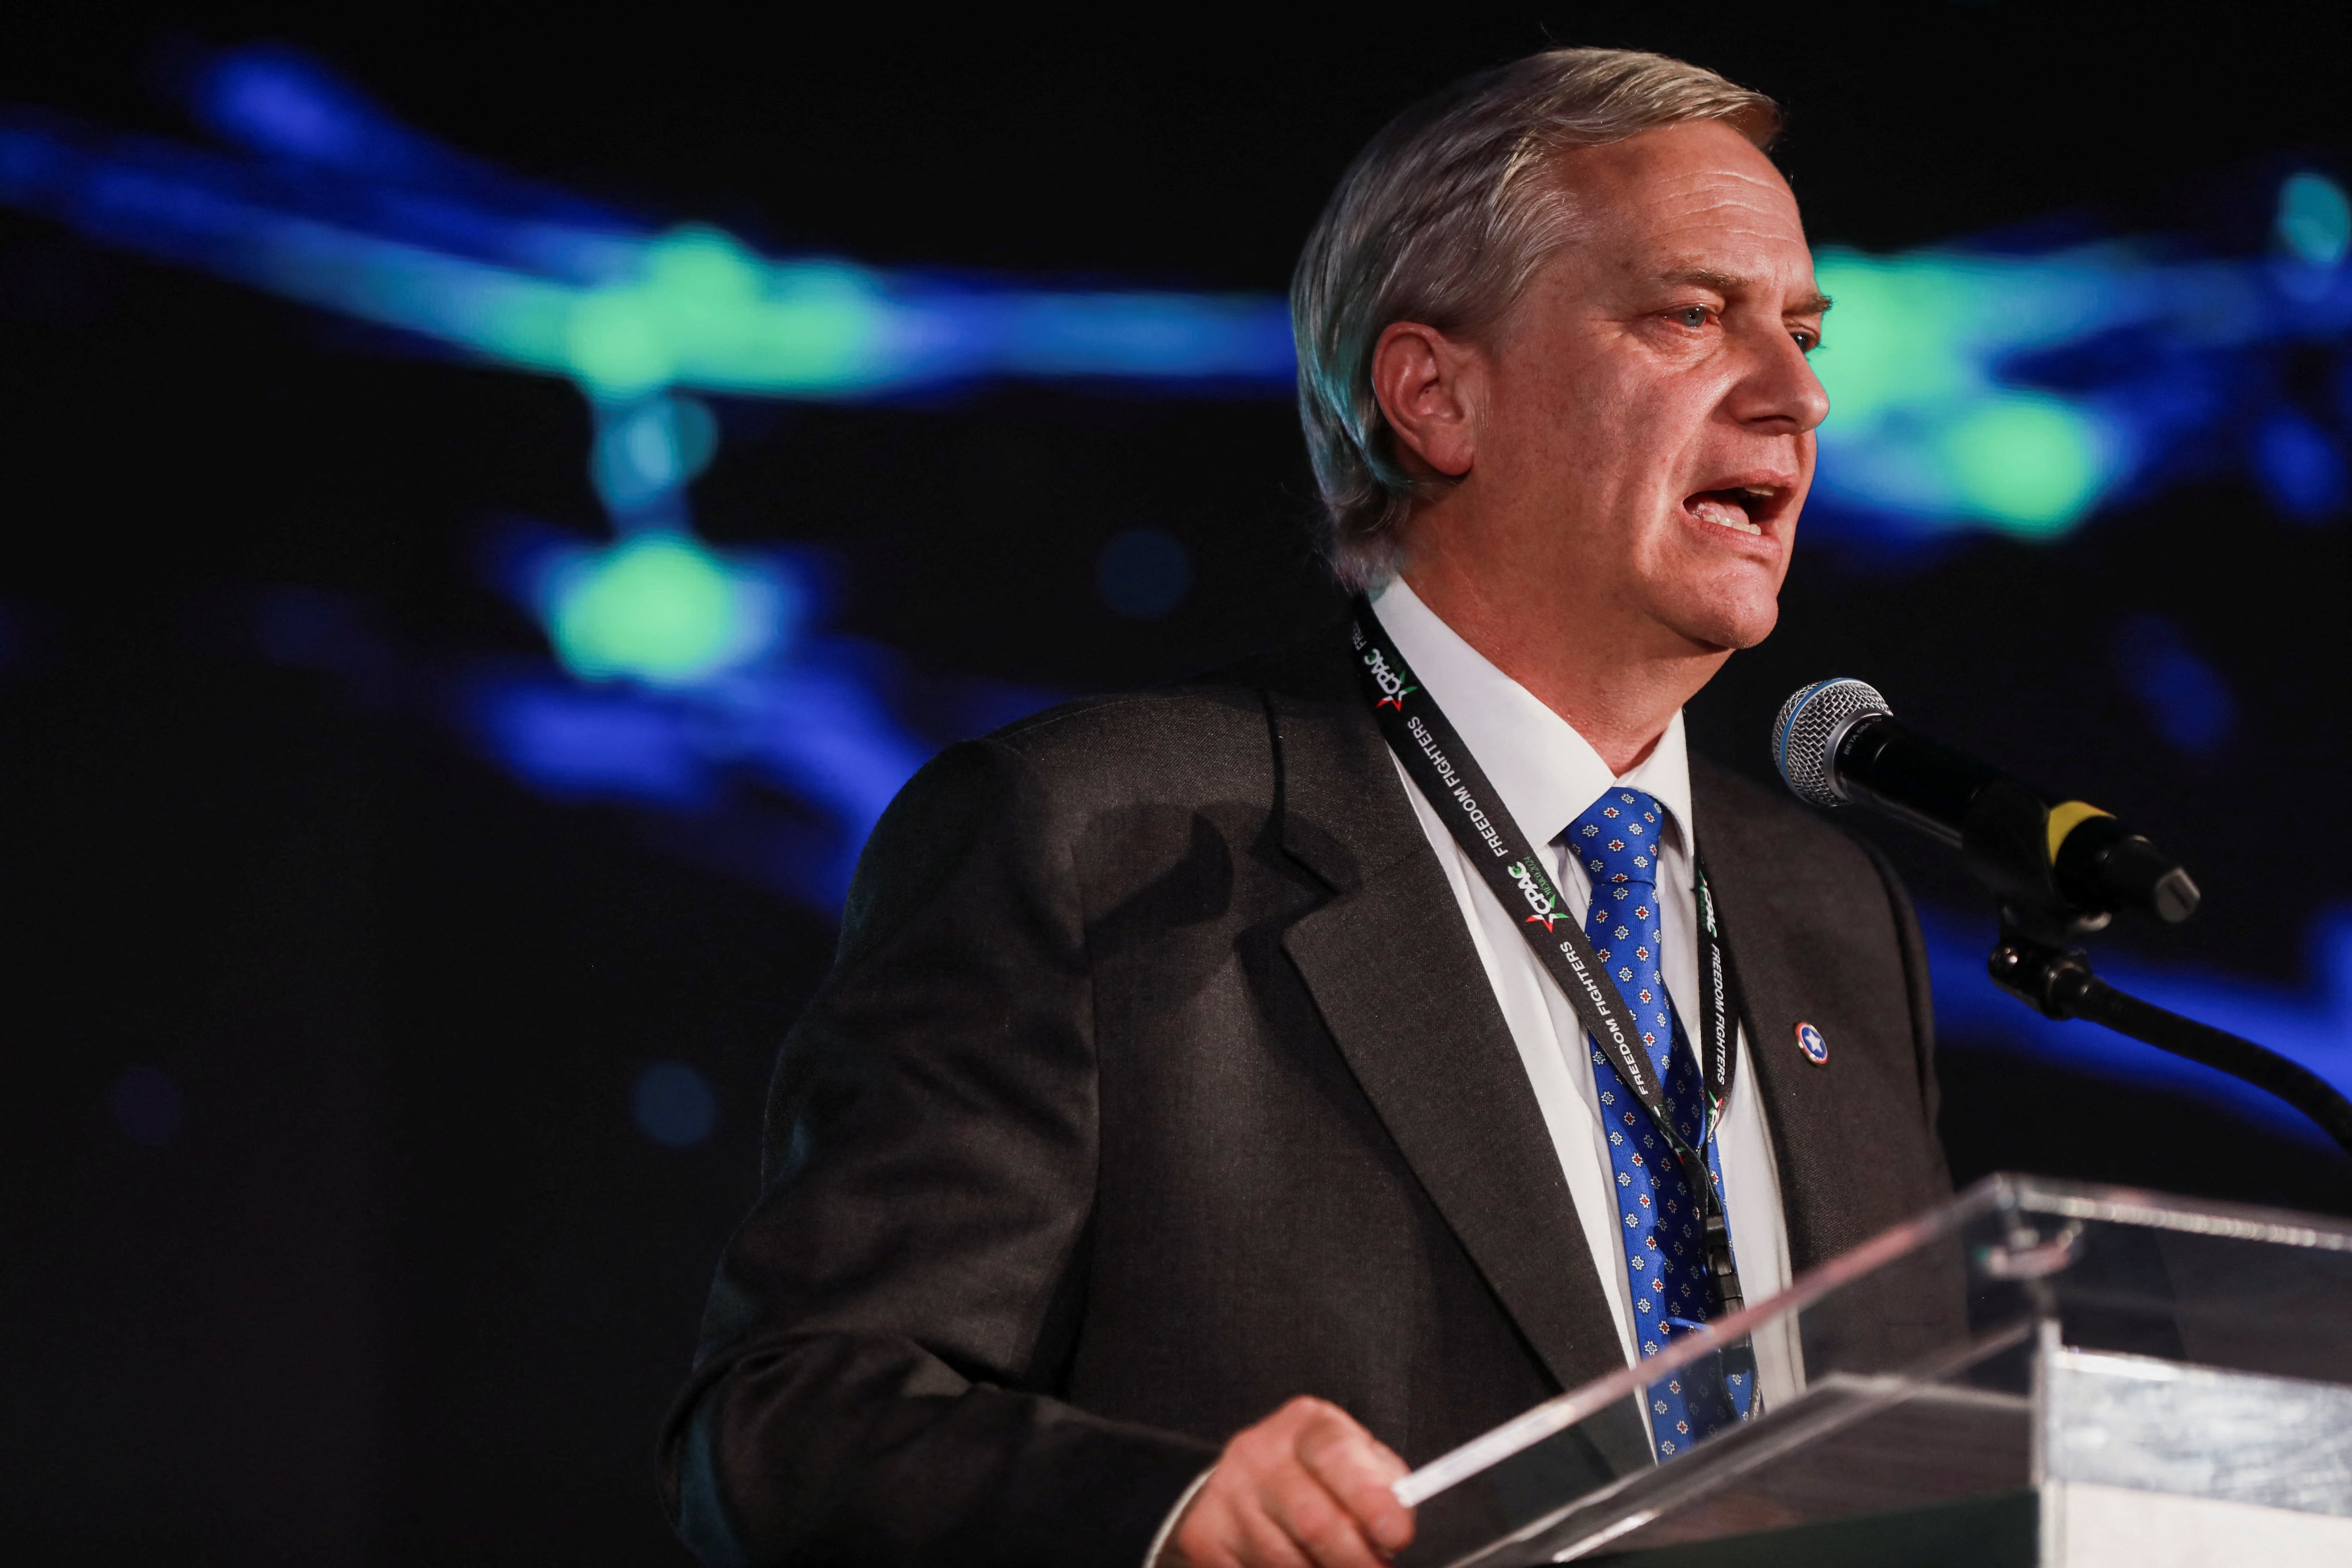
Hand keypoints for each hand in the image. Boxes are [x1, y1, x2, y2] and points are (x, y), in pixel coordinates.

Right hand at [1164, 1396, 1414, 1567]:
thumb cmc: (1316, 1475)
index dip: (1370, 1497)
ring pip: (1285, 1559)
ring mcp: (1228, 1495)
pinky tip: (1299, 1563)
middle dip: (1354, 1559)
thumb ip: (1384, 1484)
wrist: (1243, 1484)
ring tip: (1331, 1563)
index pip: (1336, 1455)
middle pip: (1312, 1520)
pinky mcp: (1206, 1535)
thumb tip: (1401, 1519)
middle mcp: (1259, 1453)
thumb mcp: (1356, 1462)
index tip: (1397, 1533)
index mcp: (1306, 1427)